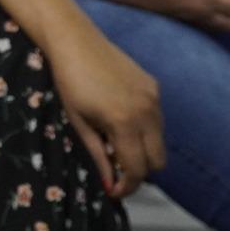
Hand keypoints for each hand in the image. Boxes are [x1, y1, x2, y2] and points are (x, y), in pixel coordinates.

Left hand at [46, 30, 164, 199]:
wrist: (75, 40)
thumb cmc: (69, 81)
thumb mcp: (79, 123)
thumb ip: (99, 155)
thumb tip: (110, 183)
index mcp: (125, 122)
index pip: (138, 170)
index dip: (127, 186)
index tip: (113, 190)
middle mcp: (147, 111)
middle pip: (158, 162)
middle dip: (139, 171)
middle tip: (115, 167)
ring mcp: (154, 98)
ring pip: (161, 141)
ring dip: (143, 150)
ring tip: (114, 140)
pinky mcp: (154, 86)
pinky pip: (158, 120)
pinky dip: (145, 129)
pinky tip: (121, 119)